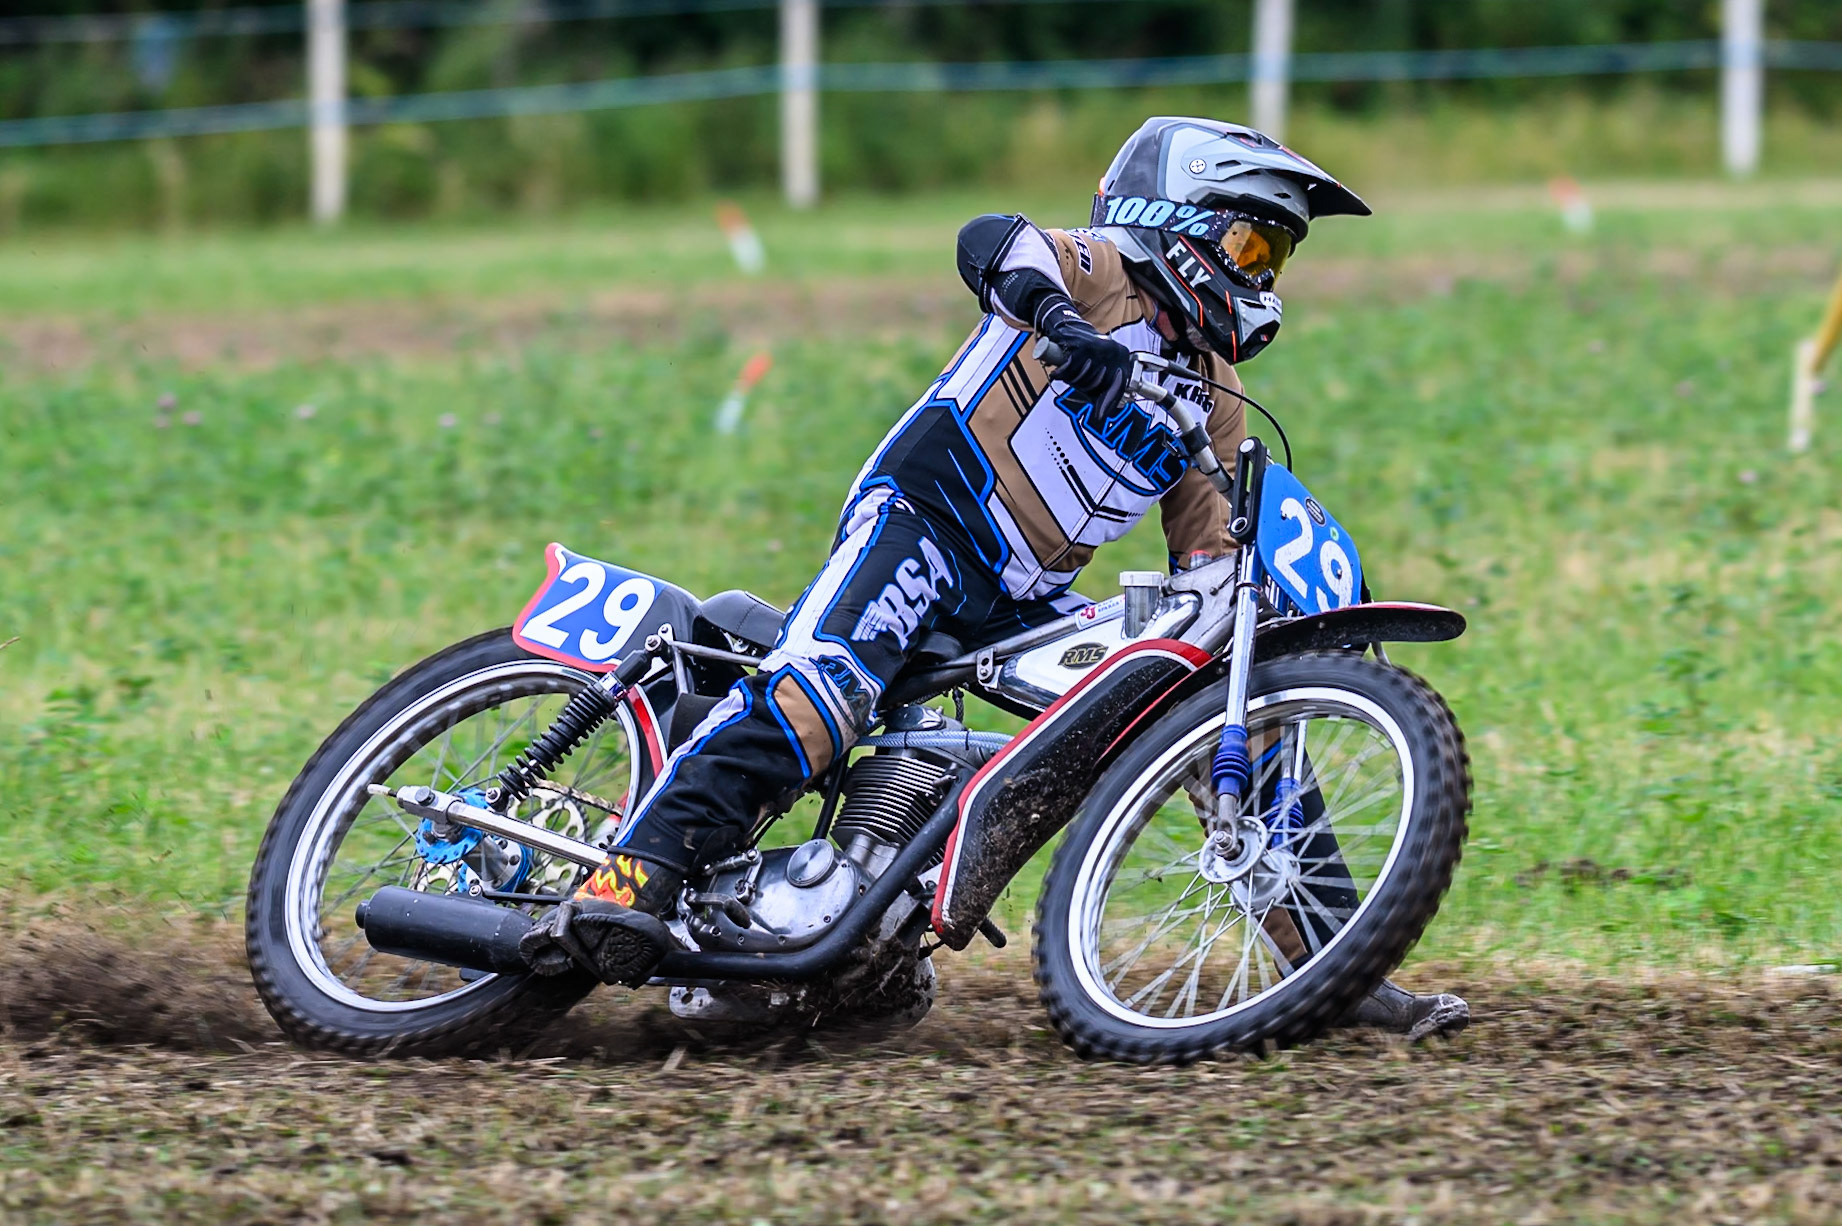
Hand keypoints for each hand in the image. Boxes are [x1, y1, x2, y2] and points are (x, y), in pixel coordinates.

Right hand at [1039, 301, 1132, 415]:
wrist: (1070, 327)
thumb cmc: (1086, 355)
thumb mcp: (1098, 374)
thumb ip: (1102, 394)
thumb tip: (1102, 416)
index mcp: (1122, 359)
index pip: (1118, 386)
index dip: (1109, 401)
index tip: (1101, 415)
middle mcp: (1115, 352)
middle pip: (1098, 384)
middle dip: (1084, 387)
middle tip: (1077, 380)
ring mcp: (1099, 347)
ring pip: (1084, 377)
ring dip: (1072, 379)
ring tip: (1070, 371)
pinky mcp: (1081, 345)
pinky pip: (1071, 368)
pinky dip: (1062, 373)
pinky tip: (1057, 373)